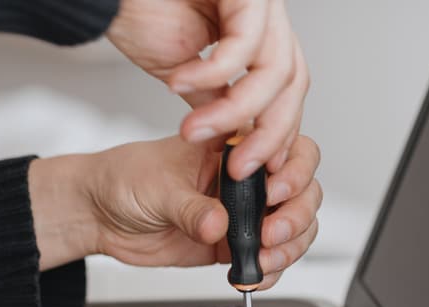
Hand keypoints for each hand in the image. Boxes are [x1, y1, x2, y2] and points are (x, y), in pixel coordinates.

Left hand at [28, 134, 321, 289]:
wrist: (99, 214)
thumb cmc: (124, 179)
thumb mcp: (157, 188)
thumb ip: (190, 208)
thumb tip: (218, 226)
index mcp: (233, 145)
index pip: (286, 147)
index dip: (291, 170)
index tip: (272, 191)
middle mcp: (246, 177)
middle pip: (303, 189)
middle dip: (296, 214)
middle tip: (270, 233)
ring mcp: (244, 212)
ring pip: (295, 226)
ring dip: (290, 246)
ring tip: (263, 258)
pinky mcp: (234, 243)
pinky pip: (270, 258)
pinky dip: (270, 270)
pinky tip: (254, 275)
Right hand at [106, 0, 308, 180]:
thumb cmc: (137, 11)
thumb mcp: (183, 71)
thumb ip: (214, 100)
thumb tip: (231, 137)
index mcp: (257, 32)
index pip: (287, 88)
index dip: (277, 132)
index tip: (253, 168)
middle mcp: (266, 14)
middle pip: (292, 82)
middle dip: (268, 134)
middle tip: (238, 167)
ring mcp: (260, 1)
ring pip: (276, 69)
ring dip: (234, 112)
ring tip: (195, 129)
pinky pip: (246, 43)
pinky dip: (213, 73)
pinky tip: (180, 83)